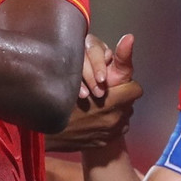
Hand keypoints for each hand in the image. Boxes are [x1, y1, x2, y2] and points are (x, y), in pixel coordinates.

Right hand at [46, 34, 141, 151]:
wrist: (45, 133)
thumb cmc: (60, 97)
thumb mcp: (80, 73)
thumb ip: (110, 57)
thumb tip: (131, 37)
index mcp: (112, 101)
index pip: (135, 89)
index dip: (125, 84)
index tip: (111, 82)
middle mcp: (115, 118)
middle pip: (130, 103)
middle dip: (120, 97)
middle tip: (102, 93)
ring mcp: (110, 133)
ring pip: (123, 117)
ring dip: (115, 111)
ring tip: (97, 107)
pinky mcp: (103, 142)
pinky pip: (114, 130)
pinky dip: (108, 124)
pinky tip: (93, 120)